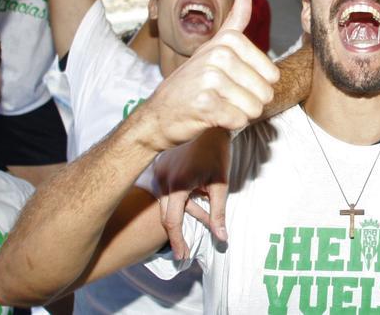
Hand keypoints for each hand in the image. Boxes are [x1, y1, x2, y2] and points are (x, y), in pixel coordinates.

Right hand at [137, 0, 279, 151]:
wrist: (158, 114)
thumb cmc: (191, 83)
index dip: (260, 85)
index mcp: (227, 42)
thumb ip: (234, 21)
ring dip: (239, 114)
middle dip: (250, 102)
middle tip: (224, 97)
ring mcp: (210, 78)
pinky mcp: (205, 103)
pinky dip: (229, 124)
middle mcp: (218, 55)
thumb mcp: (212, 47)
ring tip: (218, 105)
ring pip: (254, 108)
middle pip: (265, 92)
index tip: (234, 82)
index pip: (272, 73)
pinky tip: (211, 116)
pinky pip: (239, 120)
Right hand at [154, 130, 230, 257]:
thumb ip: (219, 212)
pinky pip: (166, 190)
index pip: (172, 220)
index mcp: (177, 184)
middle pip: (166, 215)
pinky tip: (197, 196)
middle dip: (177, 233)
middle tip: (184, 252)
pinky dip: (180, 199)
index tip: (182, 256)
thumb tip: (221, 237)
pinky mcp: (159, 167)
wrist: (208, 122)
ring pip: (166, 203)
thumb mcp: (220, 183)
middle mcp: (162, 179)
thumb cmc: (216, 152)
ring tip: (202, 214)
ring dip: (184, 212)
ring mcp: (158, 172)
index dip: (177, 240)